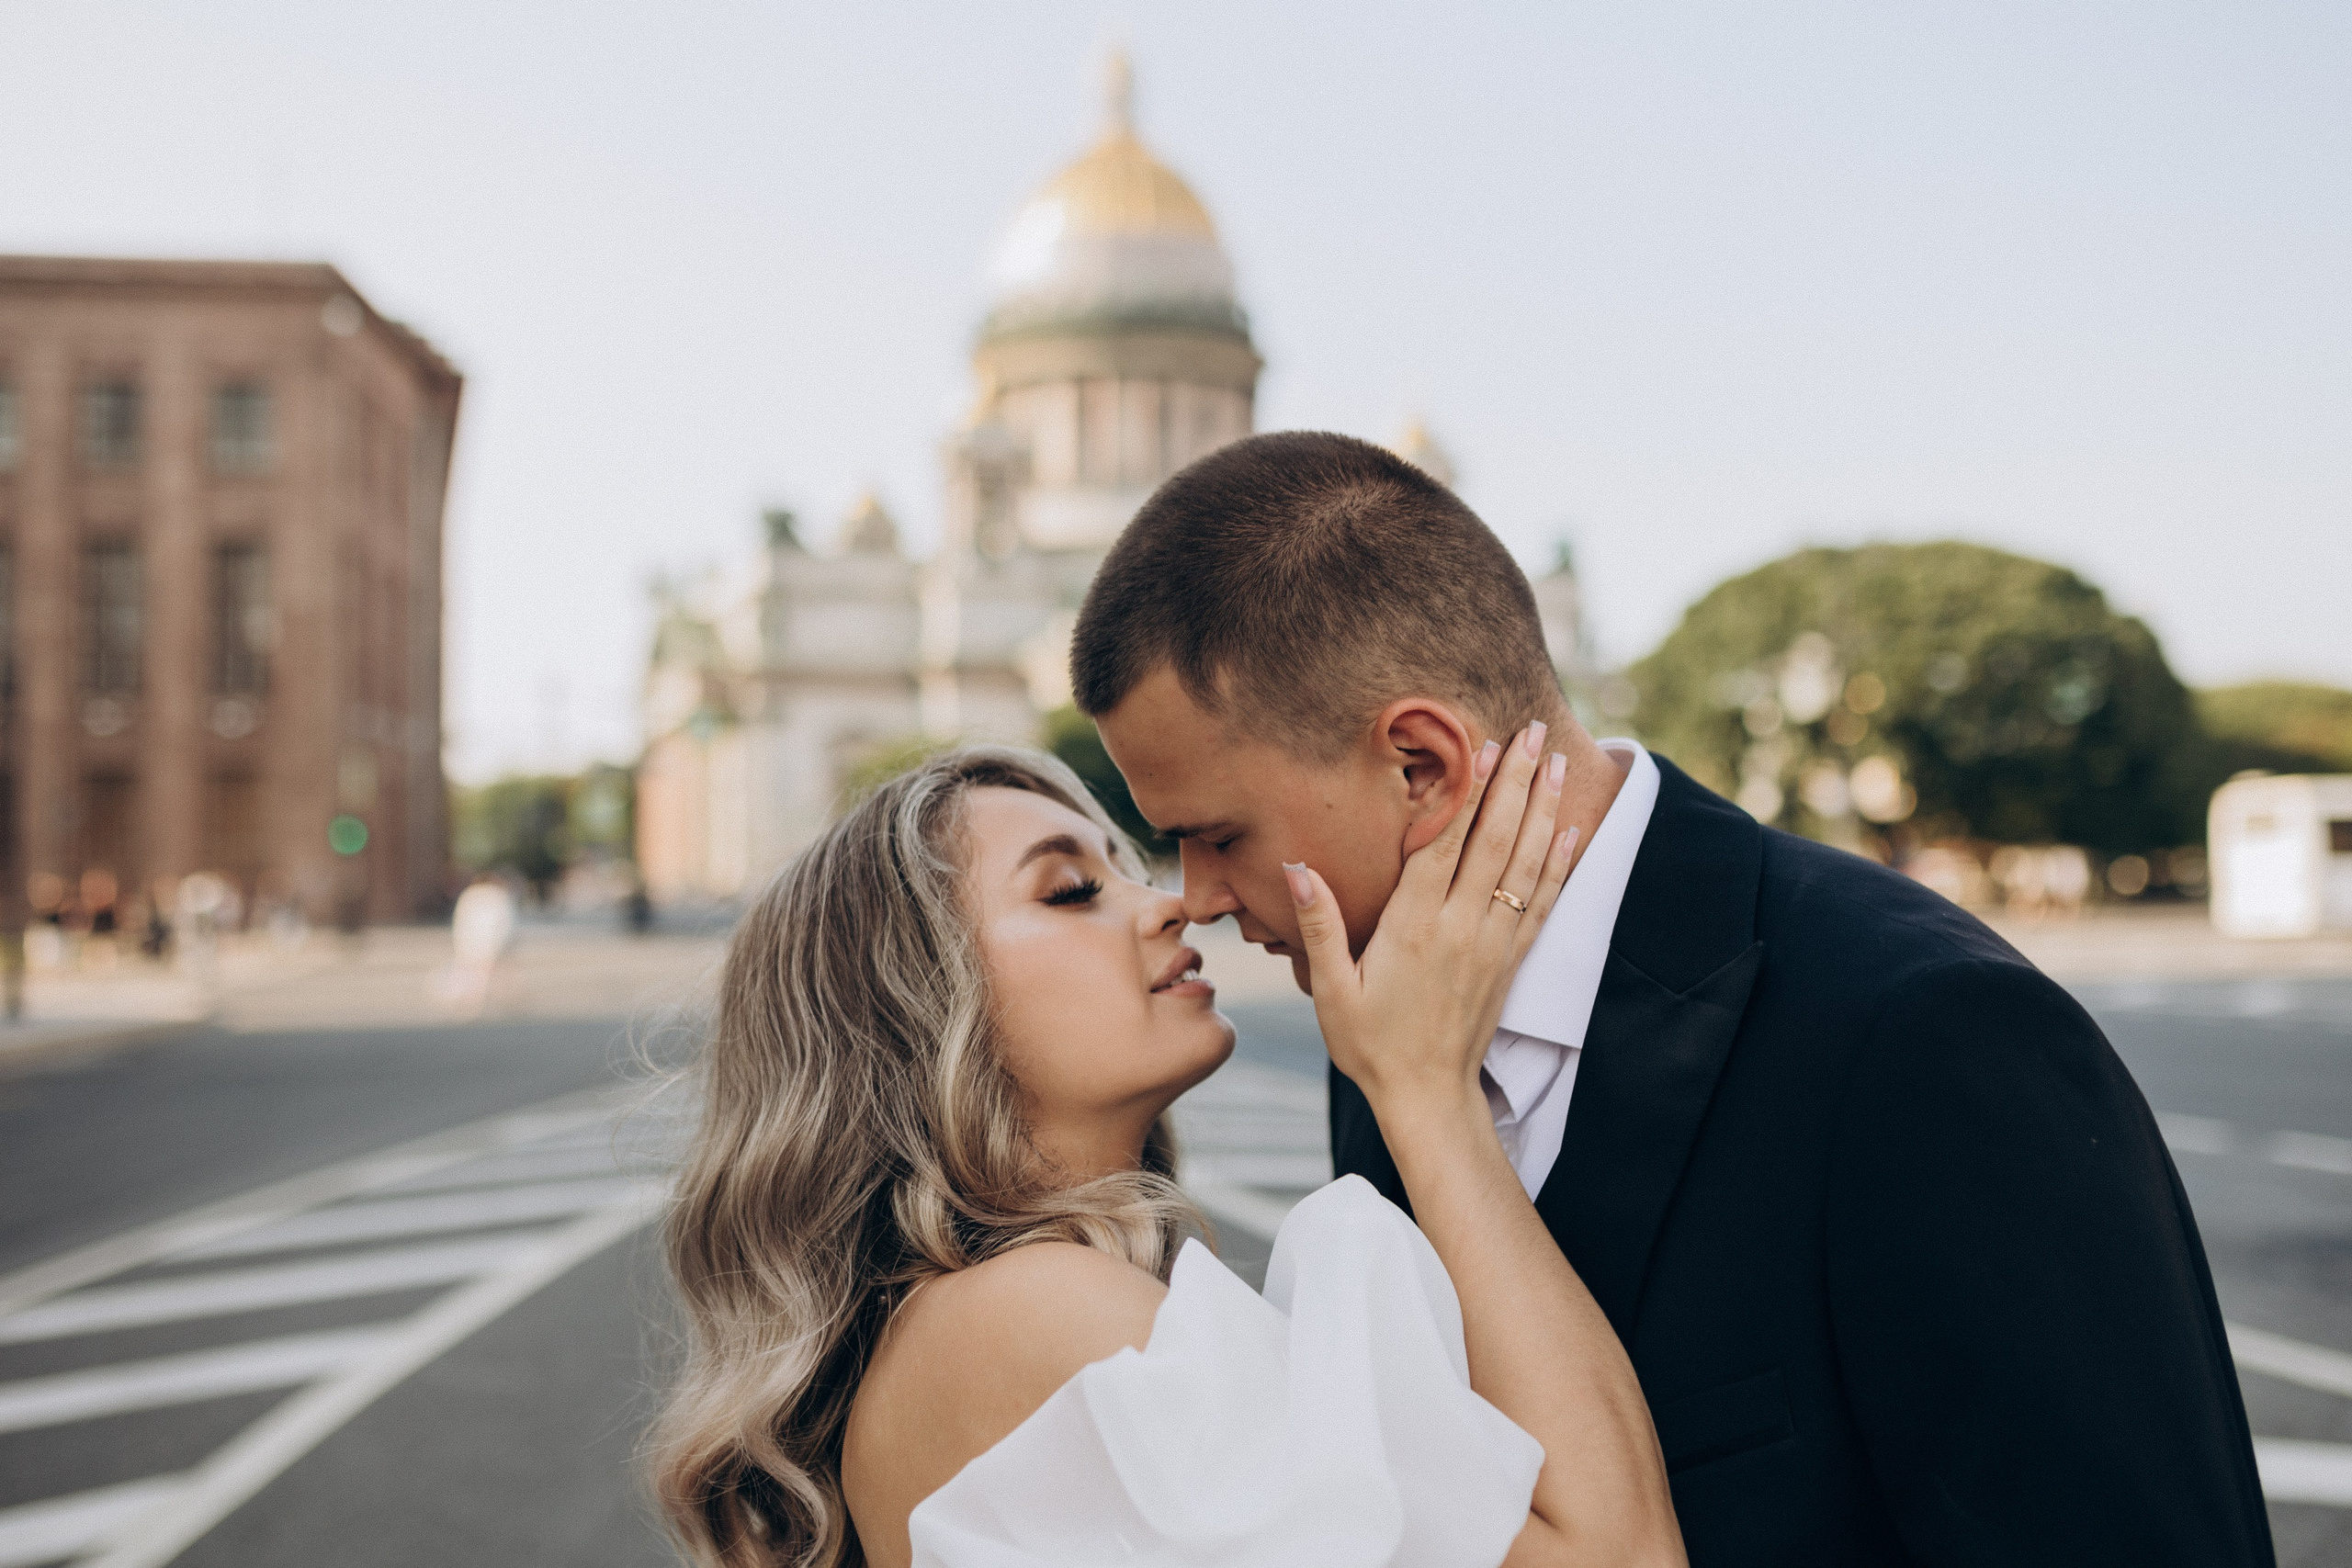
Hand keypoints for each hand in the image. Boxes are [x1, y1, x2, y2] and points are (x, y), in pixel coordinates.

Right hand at [1285, 723, 1580, 1127]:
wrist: (1426, 1097)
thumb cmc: (1370, 1044)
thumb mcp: (1331, 989)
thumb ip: (1318, 924)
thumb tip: (1297, 866)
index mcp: (1413, 929)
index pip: (1445, 846)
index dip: (1466, 793)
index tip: (1481, 746)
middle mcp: (1461, 929)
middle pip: (1495, 842)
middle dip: (1515, 782)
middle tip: (1532, 731)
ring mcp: (1493, 944)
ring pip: (1525, 864)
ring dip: (1542, 809)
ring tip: (1554, 760)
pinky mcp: (1511, 960)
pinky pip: (1543, 901)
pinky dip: (1559, 862)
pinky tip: (1570, 829)